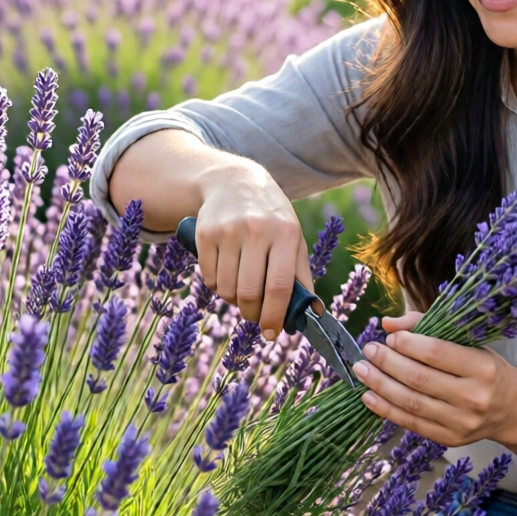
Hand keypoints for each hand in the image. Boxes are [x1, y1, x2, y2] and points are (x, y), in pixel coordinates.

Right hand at [193, 160, 313, 335]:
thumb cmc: (272, 218)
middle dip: (253, 314)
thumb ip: (301, 275)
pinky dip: (218, 287)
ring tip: (243, 291)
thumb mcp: (293, 238)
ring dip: (234, 301)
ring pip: (226, 289)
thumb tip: (312, 313)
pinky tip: (227, 275)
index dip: (275, 316)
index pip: (279, 286)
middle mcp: (256, 230)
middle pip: (249, 293)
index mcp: (285, 233)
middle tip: (256, 316)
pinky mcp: (204, 233)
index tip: (271, 333)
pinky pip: (209, 278)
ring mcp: (228, 231)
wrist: (235, 182)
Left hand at [351, 311, 516, 446]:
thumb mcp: (468, 342)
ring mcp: (461, 422)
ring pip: (411, 403)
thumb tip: (389, 324)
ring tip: (363, 370)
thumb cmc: (486, 369)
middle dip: (388, 363)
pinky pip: (411, 424)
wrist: (512, 409)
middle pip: (419, 379)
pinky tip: (369, 396)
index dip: (408, 344)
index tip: (389, 337)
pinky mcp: (450, 439)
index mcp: (481, 367)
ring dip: (380, 385)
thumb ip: (428, 327)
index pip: (437, 353)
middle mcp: (473, 397)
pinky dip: (386, 409)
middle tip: (369, 351)